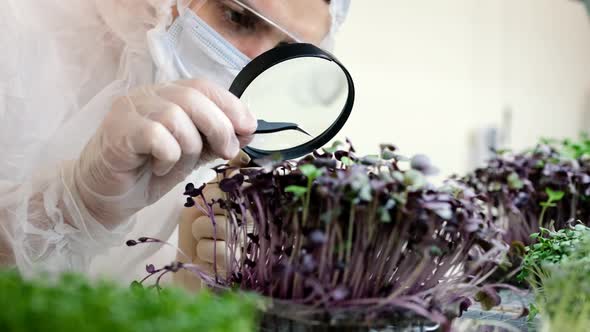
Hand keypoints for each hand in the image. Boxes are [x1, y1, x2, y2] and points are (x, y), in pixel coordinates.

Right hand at [68, 79, 255, 228]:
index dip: (230, 104)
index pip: (203, 86)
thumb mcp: (191, 155)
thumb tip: (248, 129)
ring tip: (178, 164)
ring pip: (175, 117)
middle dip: (219, 126)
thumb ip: (214, 139)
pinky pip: (156, 136)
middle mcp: (148, 95)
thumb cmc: (148, 172)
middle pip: (193, 97)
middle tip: (228, 152)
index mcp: (167, 95)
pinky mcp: (119, 131)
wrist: (105, 197)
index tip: (249, 127)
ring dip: (189, 146)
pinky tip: (159, 168)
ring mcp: (130, 110)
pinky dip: (167, 157)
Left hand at [174, 152, 251, 290]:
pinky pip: (216, 249)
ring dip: (202, 233)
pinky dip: (203, 252)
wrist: (186, 264)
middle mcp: (253, 220)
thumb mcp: (205, 198)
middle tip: (205, 221)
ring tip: (204, 239)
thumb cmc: (196, 229)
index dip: (216, 190)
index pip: (237, 181)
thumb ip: (220, 179)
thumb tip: (240, 155)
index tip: (210, 199)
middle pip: (227, 202)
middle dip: (207, 211)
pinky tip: (207, 257)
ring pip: (219, 225)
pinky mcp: (238, 264)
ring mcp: (247, 242)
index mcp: (247, 202)